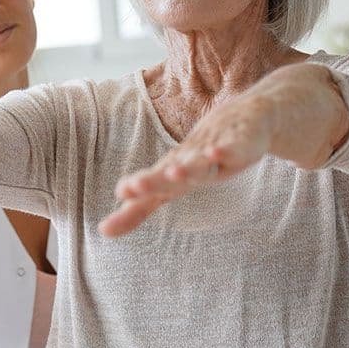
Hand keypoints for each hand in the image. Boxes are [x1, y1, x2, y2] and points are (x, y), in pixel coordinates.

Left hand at [99, 97, 272, 237]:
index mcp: (172, 172)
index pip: (150, 185)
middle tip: (132, 188)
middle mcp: (190, 160)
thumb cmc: (201, 154)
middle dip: (152, 181)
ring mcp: (215, 150)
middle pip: (170, 174)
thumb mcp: (172, 185)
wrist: (246, 116)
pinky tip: (215, 155)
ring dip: (186, 168)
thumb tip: (102, 231)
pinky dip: (224, 153)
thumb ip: (139, 209)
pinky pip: (232, 151)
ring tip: (172, 172)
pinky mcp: (240, 144)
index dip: (136, 192)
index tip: (118, 195)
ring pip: (199, 163)